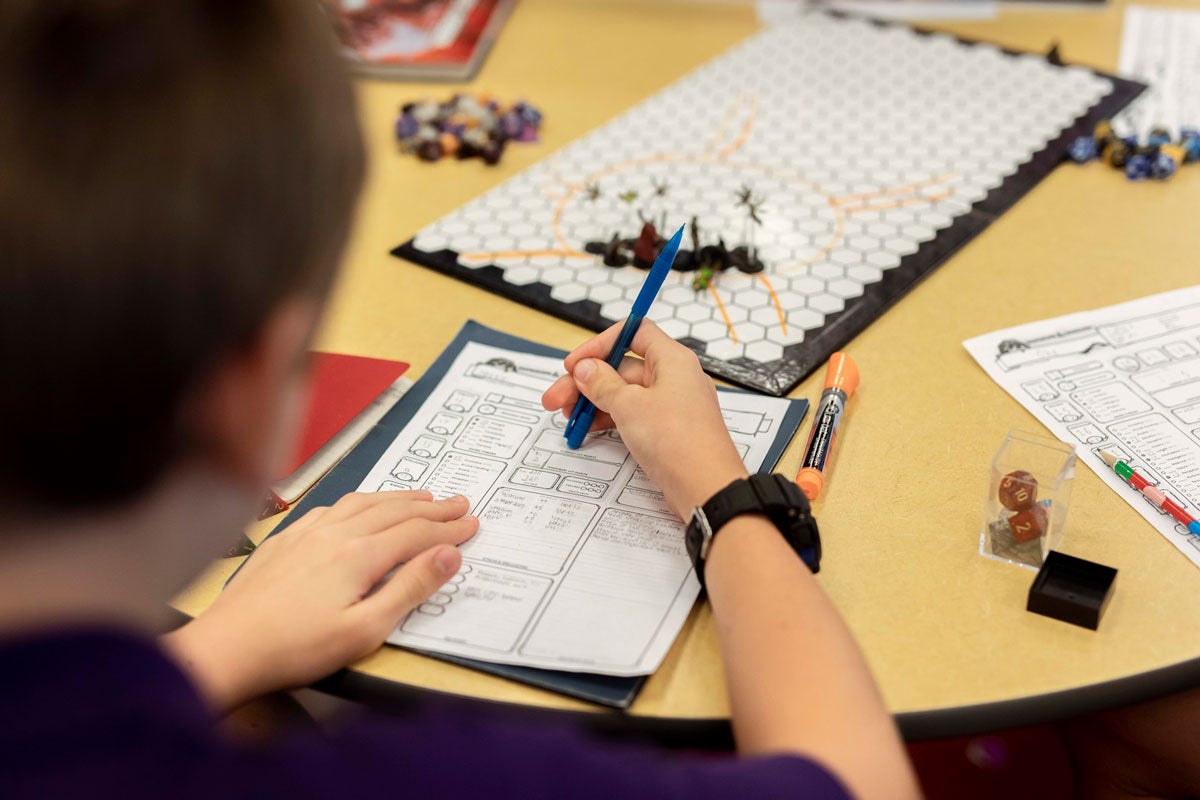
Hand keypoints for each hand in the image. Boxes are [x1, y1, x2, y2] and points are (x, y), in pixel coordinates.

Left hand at [163, 490, 476, 711]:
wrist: (227, 646)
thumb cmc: (296, 648)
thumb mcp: (365, 629)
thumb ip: (410, 588)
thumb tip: (448, 555)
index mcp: (359, 555)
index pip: (417, 533)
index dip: (448, 529)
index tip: (472, 524)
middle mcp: (335, 533)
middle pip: (394, 511)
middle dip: (431, 507)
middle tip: (458, 502)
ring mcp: (306, 533)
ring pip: (363, 502)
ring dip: (397, 497)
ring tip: (420, 495)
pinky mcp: (284, 540)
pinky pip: (331, 506)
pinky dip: (359, 501)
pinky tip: (358, 506)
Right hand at [542, 321, 747, 518]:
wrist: (707, 489)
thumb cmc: (678, 441)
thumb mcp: (629, 406)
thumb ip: (602, 384)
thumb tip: (585, 368)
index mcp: (671, 359)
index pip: (633, 333)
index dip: (600, 345)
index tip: (574, 364)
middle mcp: (674, 377)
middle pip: (622, 367)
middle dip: (586, 381)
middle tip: (555, 400)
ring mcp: (671, 405)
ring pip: (625, 393)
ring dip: (594, 402)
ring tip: (568, 418)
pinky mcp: (668, 430)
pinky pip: (634, 415)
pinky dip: (611, 419)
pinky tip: (589, 429)